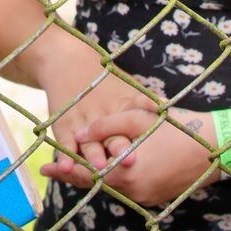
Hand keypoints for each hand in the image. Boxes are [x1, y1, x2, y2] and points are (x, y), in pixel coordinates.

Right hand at [36, 42, 161, 178]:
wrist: (68, 62)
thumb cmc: (105, 82)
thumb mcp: (126, 87)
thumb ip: (145, 101)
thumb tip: (167, 105)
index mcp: (121, 105)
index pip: (133, 121)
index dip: (142, 133)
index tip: (151, 146)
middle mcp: (102, 112)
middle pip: (113, 133)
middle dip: (120, 147)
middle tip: (130, 161)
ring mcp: (82, 119)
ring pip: (89, 140)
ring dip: (94, 154)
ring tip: (99, 167)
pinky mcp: (63, 124)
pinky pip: (64, 141)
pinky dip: (64, 154)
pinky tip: (64, 168)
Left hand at [43, 107, 219, 206]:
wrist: (216, 148)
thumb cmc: (175, 128)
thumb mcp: (136, 118)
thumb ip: (104, 126)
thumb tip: (79, 134)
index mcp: (127, 172)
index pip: (87, 175)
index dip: (65, 171)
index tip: (46, 169)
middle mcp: (135, 191)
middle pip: (97, 185)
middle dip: (76, 175)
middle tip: (54, 168)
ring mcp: (146, 196)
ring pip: (112, 188)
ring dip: (96, 177)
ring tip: (77, 165)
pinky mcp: (156, 196)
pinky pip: (128, 189)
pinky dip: (115, 179)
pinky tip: (107, 167)